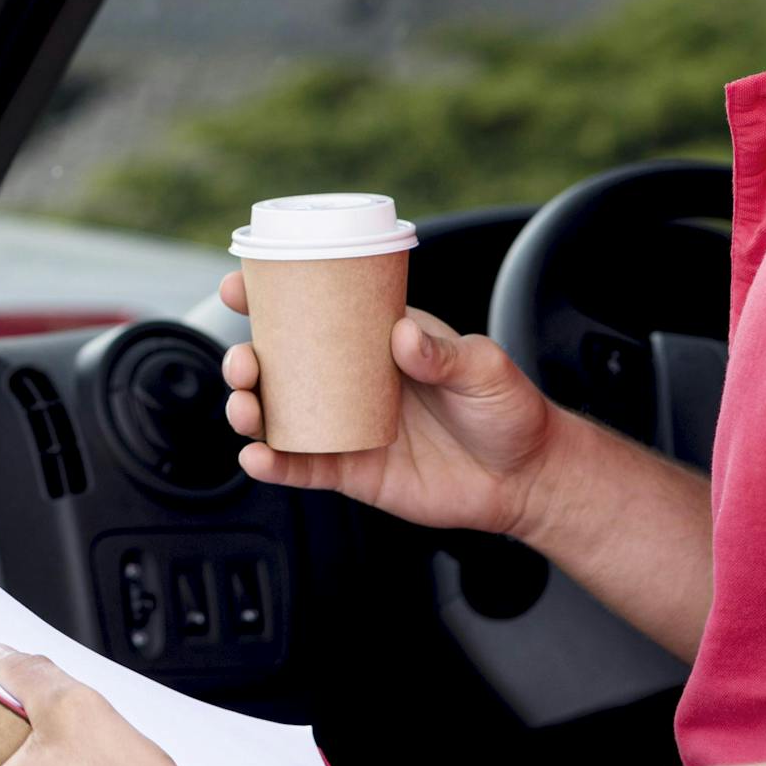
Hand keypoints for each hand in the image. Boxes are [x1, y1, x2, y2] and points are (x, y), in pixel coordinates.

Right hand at [218, 278, 563, 537]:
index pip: (316, 312)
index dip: (269, 298)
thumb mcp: (485, 368)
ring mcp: (347, 427)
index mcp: (377, 341)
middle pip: (279, 366)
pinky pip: (301, 468)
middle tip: (244, 362)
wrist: (527, 478)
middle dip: (245, 361)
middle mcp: (352, 382)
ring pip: (278, 416)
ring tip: (246, 409)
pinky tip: (257, 459)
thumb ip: (444, 353)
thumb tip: (402, 336)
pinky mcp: (352, 471)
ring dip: (248, 409)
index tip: (238, 287)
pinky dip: (272, 464)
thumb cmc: (509, 411)